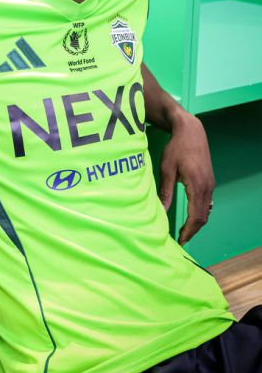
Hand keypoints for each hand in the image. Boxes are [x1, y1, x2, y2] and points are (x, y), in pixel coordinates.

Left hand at [158, 111, 214, 245]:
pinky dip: (200, 212)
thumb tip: (162, 211)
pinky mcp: (209, 181)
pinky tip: (191, 216)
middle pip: (203, 217)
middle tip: (182, 240)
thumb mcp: (166, 169)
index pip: (196, 216)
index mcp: (197, 186)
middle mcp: (207, 187)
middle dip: (193, 230)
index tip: (181, 241)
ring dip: (197, 223)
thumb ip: (165, 191)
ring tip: (184, 231)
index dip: (189, 231)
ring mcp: (210, 184)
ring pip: (206, 210)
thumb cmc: (176, 148)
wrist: (191, 132)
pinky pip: (207, 202)